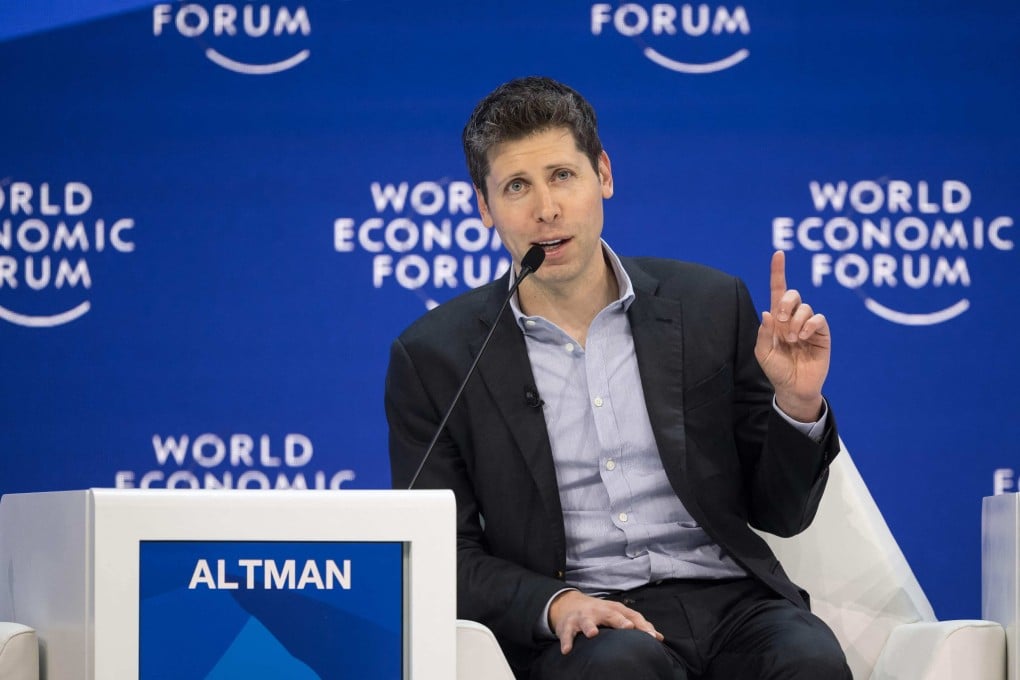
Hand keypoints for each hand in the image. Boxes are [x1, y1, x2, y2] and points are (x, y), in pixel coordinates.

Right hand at [548, 590, 662, 654]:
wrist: (570, 604)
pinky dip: (567, 641)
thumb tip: (660, 638)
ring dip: (589, 626)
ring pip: (586, 621)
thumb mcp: (618, 614)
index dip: (642, 626)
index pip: (631, 616)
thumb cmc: (600, 613)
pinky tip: (567, 650)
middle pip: (611, 614)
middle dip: (619, 620)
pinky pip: (567, 634)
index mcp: (614, 609)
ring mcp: (583, 617)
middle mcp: (600, 611)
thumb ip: (637, 625)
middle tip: (628, 627)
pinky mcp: (568, 625)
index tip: (653, 637)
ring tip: (593, 634)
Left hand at [754, 251, 829, 421]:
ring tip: (792, 339)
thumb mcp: (763, 354)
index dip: (778, 271)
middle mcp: (793, 318)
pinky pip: (818, 319)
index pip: (777, 290)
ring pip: (805, 307)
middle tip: (780, 321)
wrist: (793, 388)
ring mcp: (809, 325)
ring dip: (795, 321)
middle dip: (785, 303)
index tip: (779, 253)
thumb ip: (764, 333)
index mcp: (777, 319)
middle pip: (792, 294)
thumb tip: (768, 312)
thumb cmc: (777, 370)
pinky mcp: (822, 334)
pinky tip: (803, 337)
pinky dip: (809, 325)